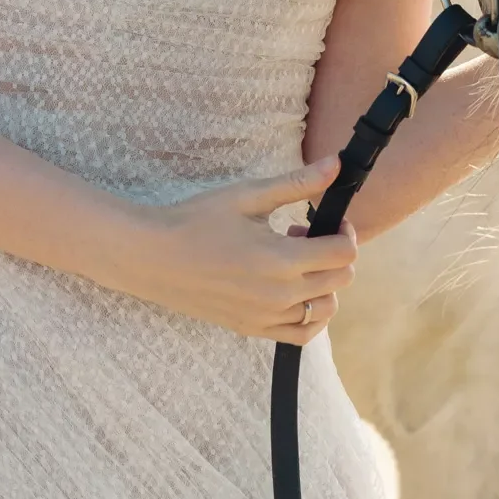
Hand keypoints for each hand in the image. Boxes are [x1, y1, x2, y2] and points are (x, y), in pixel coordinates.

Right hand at [108, 155, 356, 343]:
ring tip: (294, 261)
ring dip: (323, 283)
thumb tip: (338, 164)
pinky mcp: (252, 329)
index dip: (344, 231)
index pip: (343, 253)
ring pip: (325, 309)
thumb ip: (298, 183)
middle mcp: (280, 296)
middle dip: (333, 253)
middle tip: (303, 234)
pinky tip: (294, 291)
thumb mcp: (248, 195)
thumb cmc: (198, 219)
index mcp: (282, 260)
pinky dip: (310, 315)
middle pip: (339, 280)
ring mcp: (266, 317)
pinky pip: (301, 333)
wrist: (154, 256)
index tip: (328, 219)